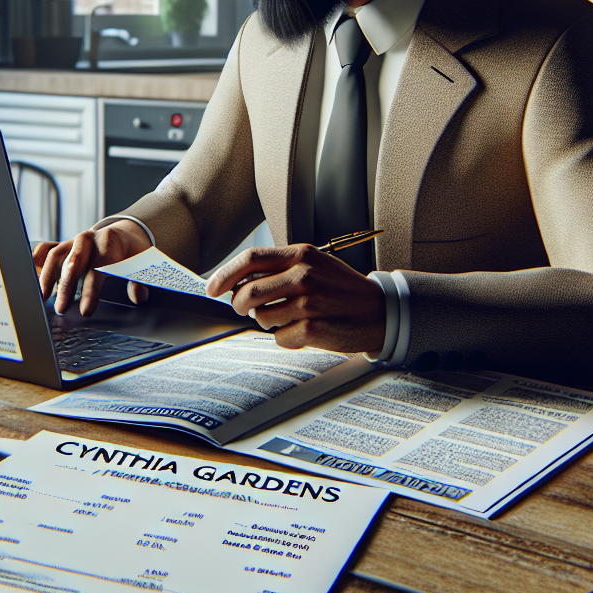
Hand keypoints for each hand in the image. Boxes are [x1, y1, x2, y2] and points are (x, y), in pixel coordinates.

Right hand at [34, 220, 150, 315]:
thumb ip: (140, 282)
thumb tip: (137, 296)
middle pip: (73, 261)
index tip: (85, 311)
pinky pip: (48, 249)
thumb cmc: (132, 253)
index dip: (90, 291)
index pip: (97, 267)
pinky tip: (35, 281)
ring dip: (47, 277)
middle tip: (60, 308)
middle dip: (65, 286)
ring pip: (56, 255)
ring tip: (42, 297)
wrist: (126, 235)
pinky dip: (38, 263)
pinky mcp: (66, 244)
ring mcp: (75, 240)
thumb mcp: (143, 264)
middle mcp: (90, 238)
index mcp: (110, 242)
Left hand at [205, 244, 384, 352]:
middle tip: (244, 309)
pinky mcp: (313, 328)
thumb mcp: (315, 264)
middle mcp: (303, 275)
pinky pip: (280, 338)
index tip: (212, 288)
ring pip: (262, 318)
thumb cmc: (342, 289)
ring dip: (268, 322)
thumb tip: (240, 281)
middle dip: (239, 305)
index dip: (225, 274)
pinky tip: (304, 331)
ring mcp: (308, 302)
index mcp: (301, 254)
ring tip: (289, 318)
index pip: (251, 259)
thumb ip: (282, 268)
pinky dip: (286, 338)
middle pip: (248, 292)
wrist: (379, 311)